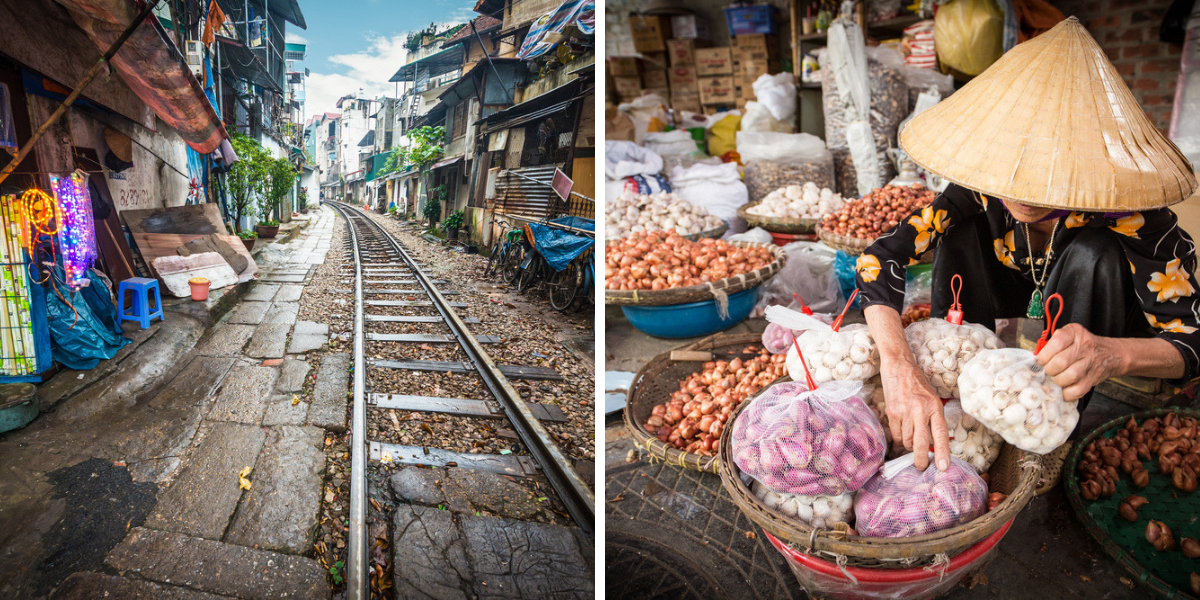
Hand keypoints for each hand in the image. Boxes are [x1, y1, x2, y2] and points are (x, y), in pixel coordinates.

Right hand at [879, 354, 950, 470]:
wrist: (899, 367)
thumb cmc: (918, 384)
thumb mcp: (932, 400)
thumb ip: (933, 419)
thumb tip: (932, 444)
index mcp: (935, 407)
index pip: (940, 434)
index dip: (943, 452)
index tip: (944, 467)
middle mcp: (921, 410)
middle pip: (921, 442)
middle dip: (921, 459)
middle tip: (921, 467)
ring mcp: (905, 412)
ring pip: (907, 440)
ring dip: (909, 445)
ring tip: (910, 439)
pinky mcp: (892, 412)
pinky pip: (895, 435)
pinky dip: (898, 438)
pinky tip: (901, 432)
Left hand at [1035, 323, 1123, 401]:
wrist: (1111, 354)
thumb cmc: (1083, 346)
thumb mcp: (1069, 336)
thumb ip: (1051, 343)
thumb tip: (1033, 357)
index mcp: (1075, 333)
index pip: (1057, 342)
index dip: (1044, 354)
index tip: (1040, 360)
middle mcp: (1084, 347)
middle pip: (1061, 361)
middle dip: (1049, 369)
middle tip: (1048, 370)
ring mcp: (1090, 363)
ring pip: (1070, 376)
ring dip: (1058, 380)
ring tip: (1056, 378)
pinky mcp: (1093, 379)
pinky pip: (1078, 390)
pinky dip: (1067, 393)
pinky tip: (1063, 389)